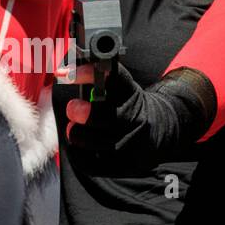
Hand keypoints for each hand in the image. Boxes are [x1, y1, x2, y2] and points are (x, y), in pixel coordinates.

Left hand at [61, 60, 214, 166]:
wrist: (157, 131)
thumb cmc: (128, 106)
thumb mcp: (122, 89)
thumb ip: (100, 78)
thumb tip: (69, 60)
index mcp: (133, 94)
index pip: (114, 79)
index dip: (91, 74)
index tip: (66, 72)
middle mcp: (137, 119)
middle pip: (112, 117)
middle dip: (89, 113)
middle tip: (73, 108)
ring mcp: (131, 144)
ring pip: (101, 143)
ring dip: (81, 135)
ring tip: (72, 129)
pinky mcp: (123, 164)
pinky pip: (95, 162)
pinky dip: (81, 154)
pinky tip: (78, 145)